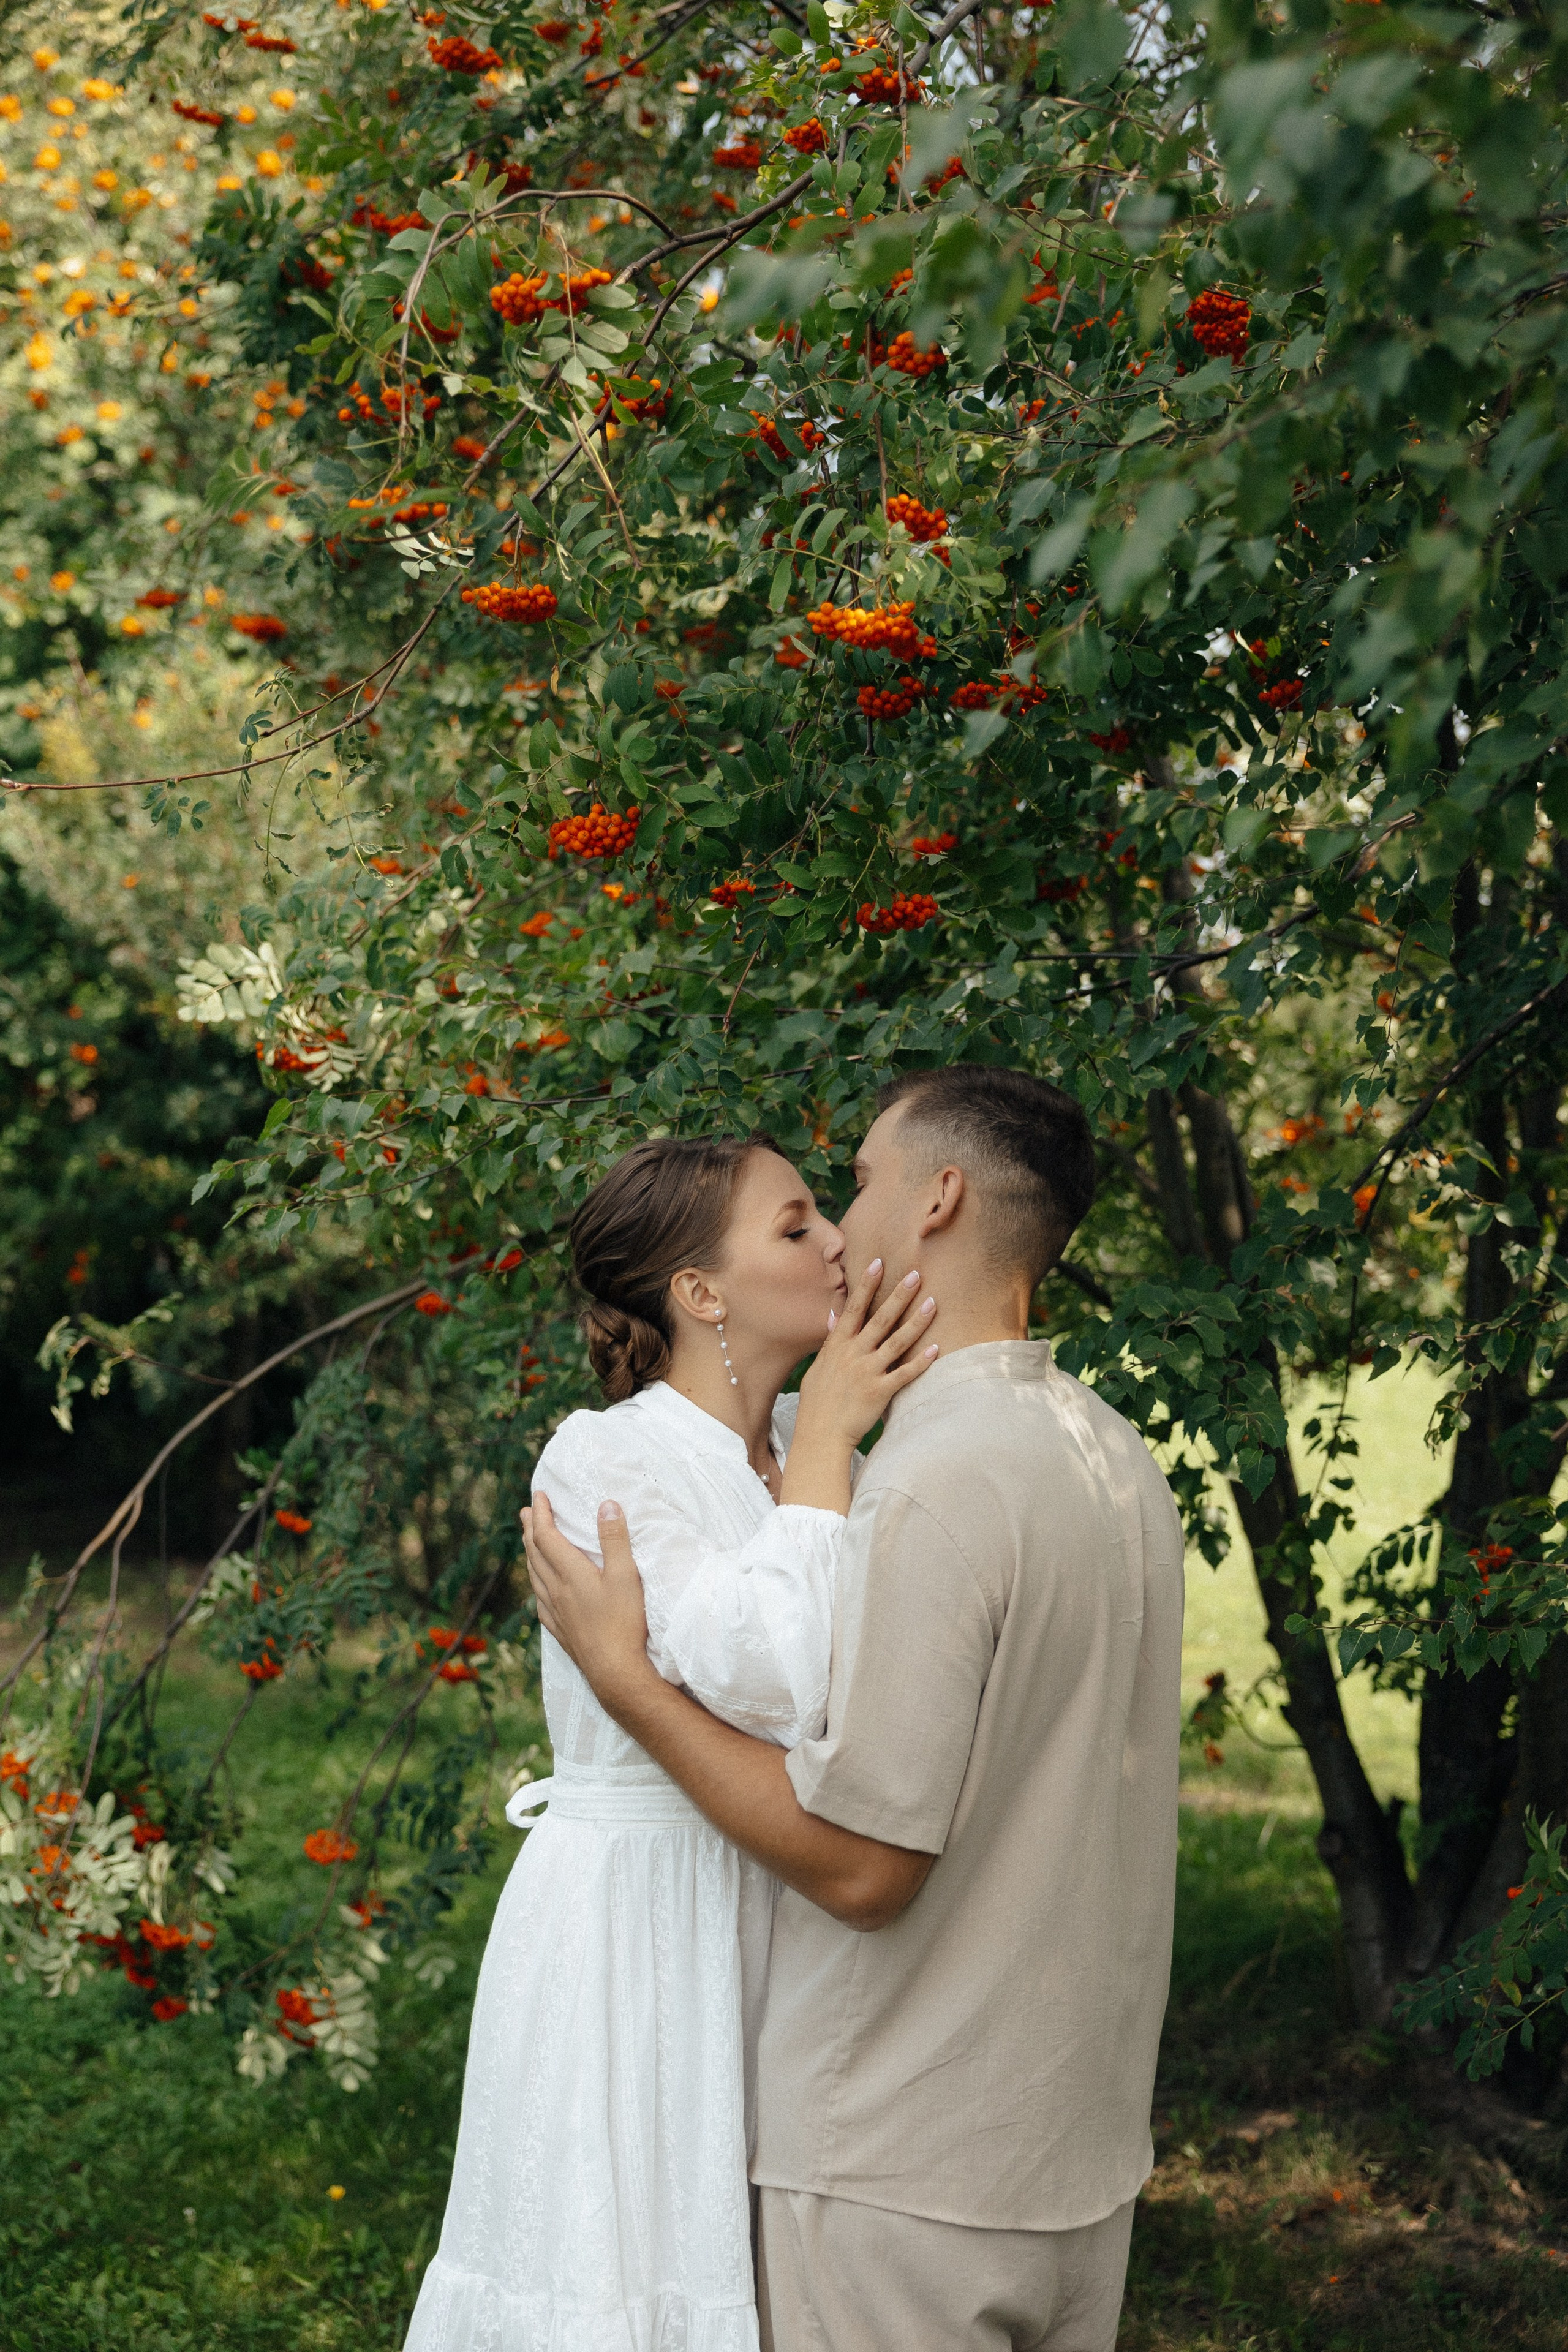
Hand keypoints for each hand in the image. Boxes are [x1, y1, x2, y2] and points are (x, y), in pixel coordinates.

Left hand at [522, 1492, 654, 1716]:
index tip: (539, 1495)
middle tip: (527, 1511)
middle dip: (531, 1529)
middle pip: (536, 1553)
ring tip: (529, 1542)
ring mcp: (556, 1612)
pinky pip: (540, 1601)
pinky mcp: (561, 1630)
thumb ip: (615, 1539)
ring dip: (530, 1553)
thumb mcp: (626, 1575)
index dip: (541, 1514)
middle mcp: (557, 1590)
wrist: (614, 1672)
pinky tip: (540, 1589)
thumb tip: (606, 1505)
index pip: (547, 1536)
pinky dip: (536, 1585)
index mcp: (571, 1573)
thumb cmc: (624, 1622)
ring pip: (535, 1576)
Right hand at [794, 1259, 936, 1453]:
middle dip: (899, 1295)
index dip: (867, 1285)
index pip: (854, 1308)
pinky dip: (921, 1362)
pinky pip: (904, 1374)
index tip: (878, 1262)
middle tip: (917, 1274)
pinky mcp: (879, 1392)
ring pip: (897, 1342)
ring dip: (916, 1321)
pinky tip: (937, 1349)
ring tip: (933, 1303)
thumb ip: (830, 1340)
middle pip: (880, 1319)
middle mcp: (853, 1355)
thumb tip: (833, 1316)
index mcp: (838, 1346)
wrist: (820, 1434)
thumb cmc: (818, 1401)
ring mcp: (867, 1373)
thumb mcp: (819, 1366)